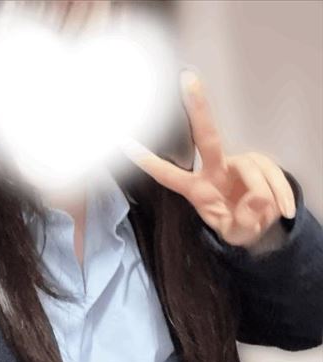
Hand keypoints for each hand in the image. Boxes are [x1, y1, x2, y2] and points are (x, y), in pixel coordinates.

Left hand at [119, 70, 295, 248]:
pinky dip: (282, 196)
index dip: (149, 161)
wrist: (259, 226)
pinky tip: (284, 210)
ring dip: (264, 201)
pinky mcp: (259, 162)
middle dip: (198, 109)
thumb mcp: (237, 233)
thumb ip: (243, 221)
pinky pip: (274, 176)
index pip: (170, 175)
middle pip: (206, 138)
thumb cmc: (237, 225)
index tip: (125, 142)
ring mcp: (238, 163)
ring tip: (267, 217)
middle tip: (188, 80)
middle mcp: (215, 170)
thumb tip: (256, 199)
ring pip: (253, 172)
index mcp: (198, 190)